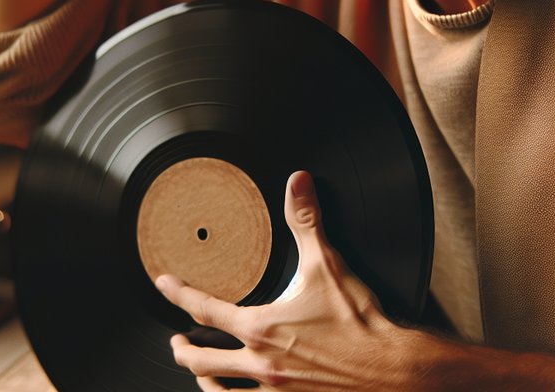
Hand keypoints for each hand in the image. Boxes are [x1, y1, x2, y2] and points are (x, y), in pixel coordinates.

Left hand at [155, 171, 422, 390]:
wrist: (390, 369)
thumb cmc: (359, 321)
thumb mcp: (328, 264)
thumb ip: (307, 221)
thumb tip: (298, 182)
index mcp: (261, 328)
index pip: (205, 309)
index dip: (178, 295)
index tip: (163, 284)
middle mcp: (260, 364)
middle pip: (201, 359)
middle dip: (183, 349)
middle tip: (176, 341)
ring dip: (203, 380)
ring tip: (199, 373)